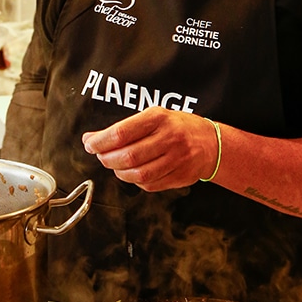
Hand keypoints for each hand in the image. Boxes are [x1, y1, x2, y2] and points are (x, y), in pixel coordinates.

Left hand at [82, 107, 218, 190]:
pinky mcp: (180, 176)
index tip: (90, 143)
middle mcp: (169, 138)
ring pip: (138, 175)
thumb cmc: (176, 127)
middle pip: (128, 156)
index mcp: (159, 118)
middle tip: (101, 156)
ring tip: (115, 165)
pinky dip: (135, 182)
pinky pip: (150, 185)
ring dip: (119, 172)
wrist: (211, 142)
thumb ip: (126, 128)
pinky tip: (133, 173)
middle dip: (107, 159)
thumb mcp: (155, 116)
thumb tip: (92, 139)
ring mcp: (177, 159)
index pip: (122, 132)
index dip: (100, 141)